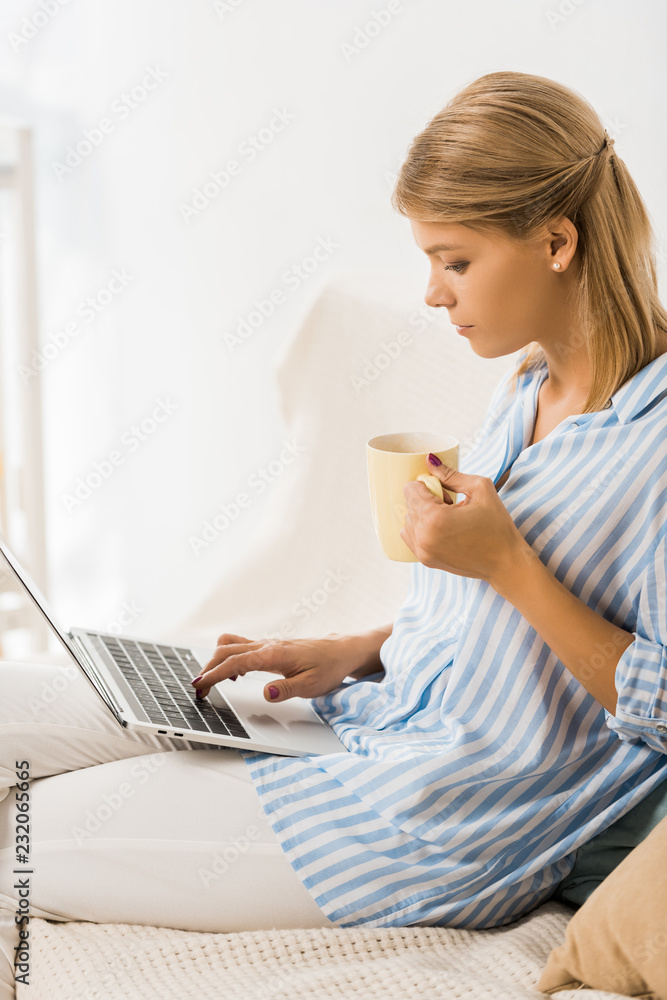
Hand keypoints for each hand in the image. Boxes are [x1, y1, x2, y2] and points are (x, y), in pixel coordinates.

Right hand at [191, 632, 357, 702]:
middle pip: (226, 650)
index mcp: (273, 655)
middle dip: (208, 668)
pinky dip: (228, 657)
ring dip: (216, 660)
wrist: (340, 651)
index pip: (236, 663)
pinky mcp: (269, 647)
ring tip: (210, 681)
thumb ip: (287, 690)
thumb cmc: (328, 667)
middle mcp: (266, 646)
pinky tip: (234, 675)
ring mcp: (266, 644)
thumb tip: (266, 693)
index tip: (200, 684)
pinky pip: (241, 646)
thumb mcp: (312, 685)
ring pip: (230, 645)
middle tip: (199, 689)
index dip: (215, 674)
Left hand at [400, 459, 530, 582]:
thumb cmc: (497, 525)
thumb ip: (451, 474)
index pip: (410, 489)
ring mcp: (423, 551)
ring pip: (408, 520)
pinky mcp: (425, 560)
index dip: (429, 485)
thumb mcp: (480, 489)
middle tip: (452, 507)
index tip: (447, 494)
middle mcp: (423, 537)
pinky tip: (443, 531)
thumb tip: (429, 460)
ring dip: (424, 515)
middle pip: (409, 504)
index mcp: (435, 518)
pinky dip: (422, 529)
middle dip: (427, 501)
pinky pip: (410, 536)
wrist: (505, 562)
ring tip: (449, 520)